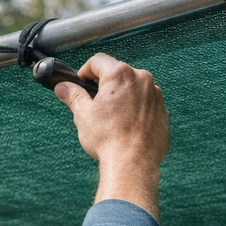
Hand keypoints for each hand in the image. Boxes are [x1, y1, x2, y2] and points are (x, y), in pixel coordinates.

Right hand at [54, 53, 168, 217]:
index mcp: (120, 75)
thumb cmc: (108, 139)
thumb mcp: (83, 115)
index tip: (80, 84)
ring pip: (133, 88)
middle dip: (104, 85)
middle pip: (117, 73)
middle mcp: (142, 79)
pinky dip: (135, 109)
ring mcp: (155, 95)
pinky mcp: (162, 111)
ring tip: (111, 119)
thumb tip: (63, 87)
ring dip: (121, 97)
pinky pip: (145, 103)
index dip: (85, 72)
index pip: (97, 61)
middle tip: (93, 104)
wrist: (133, 163)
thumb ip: (73, 96)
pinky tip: (125, 126)